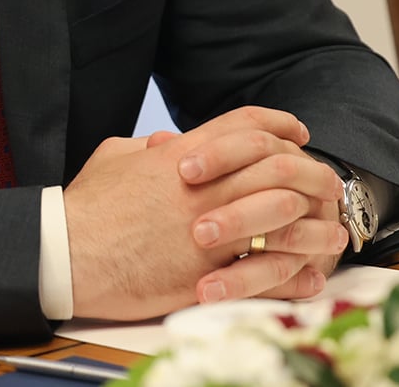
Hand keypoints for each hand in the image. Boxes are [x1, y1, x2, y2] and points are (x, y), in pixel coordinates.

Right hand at [62, 107, 337, 320]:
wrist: (66, 254)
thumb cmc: (84, 208)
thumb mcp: (112, 159)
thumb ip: (143, 147)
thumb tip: (161, 142)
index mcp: (181, 155)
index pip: (244, 127)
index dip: (278, 124)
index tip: (299, 132)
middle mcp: (204, 188)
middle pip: (276, 166)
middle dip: (310, 170)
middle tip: (327, 180)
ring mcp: (208, 231)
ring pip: (281, 215)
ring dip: (314, 220)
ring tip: (332, 227)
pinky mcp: (206, 274)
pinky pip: (265, 269)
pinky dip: (295, 270)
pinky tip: (310, 273)